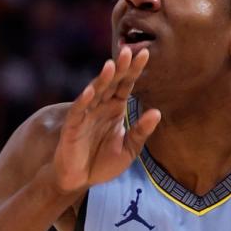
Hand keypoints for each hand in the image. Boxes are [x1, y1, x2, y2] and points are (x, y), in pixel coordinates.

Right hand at [46, 47, 160, 198]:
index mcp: (115, 109)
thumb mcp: (129, 150)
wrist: (80, 180)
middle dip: (120, 68)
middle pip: (112, 83)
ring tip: (111, 65)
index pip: (126, 85)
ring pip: (95, 92)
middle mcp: (101, 107)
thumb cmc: (102, 162)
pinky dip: (84, 100)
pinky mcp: (73, 127)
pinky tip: (91, 90)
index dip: (134, 70)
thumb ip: (141, 131)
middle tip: (129, 50)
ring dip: (102, 79)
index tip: (145, 54)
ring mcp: (86, 114)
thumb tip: (157, 112)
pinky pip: (78, 111)